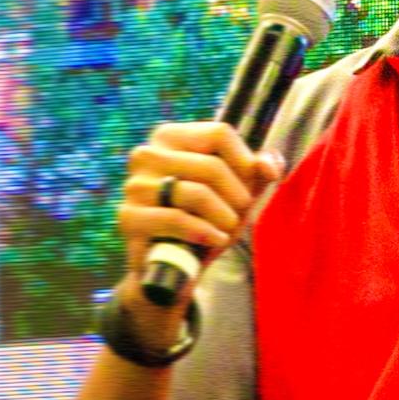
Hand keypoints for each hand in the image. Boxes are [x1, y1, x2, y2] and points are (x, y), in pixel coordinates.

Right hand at [116, 122, 282, 326]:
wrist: (172, 265)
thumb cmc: (205, 220)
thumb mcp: (236, 192)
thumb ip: (258, 171)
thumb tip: (270, 166)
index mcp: (170, 137)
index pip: (220, 134)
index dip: (245, 163)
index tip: (249, 188)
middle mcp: (147, 154)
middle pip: (212, 165)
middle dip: (237, 197)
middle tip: (238, 216)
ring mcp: (135, 186)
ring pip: (197, 193)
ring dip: (224, 217)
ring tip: (227, 230)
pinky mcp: (129, 218)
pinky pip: (177, 220)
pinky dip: (204, 232)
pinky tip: (215, 240)